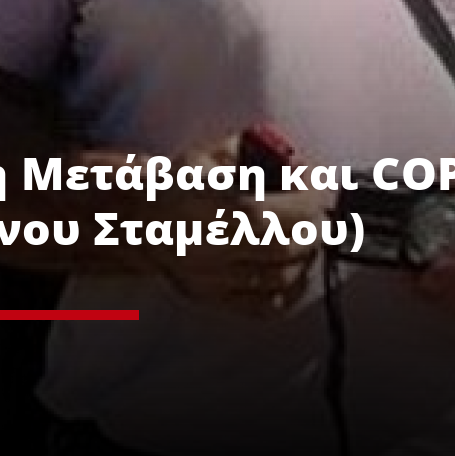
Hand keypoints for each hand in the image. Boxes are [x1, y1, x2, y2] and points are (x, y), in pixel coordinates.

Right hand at [143, 140, 329, 320]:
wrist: (136, 219)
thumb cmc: (176, 184)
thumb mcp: (212, 153)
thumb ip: (256, 150)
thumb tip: (294, 159)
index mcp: (209, 206)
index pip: (272, 214)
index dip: (305, 201)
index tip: (317, 188)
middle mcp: (209, 246)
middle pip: (283, 248)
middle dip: (313, 228)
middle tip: (318, 211)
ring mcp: (210, 279)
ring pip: (280, 278)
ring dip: (305, 255)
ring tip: (306, 232)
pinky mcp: (211, 298)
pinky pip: (266, 305)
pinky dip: (291, 286)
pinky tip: (293, 264)